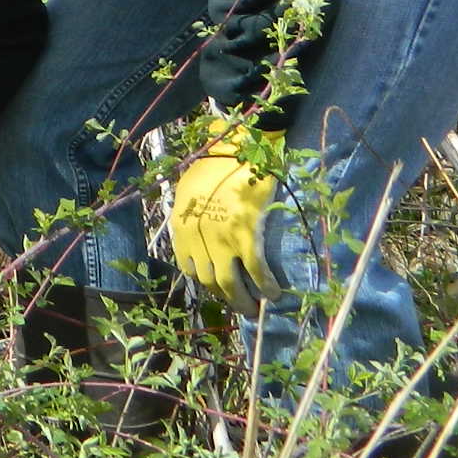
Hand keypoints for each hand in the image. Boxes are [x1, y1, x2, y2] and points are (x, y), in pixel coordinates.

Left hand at [171, 128, 281, 309]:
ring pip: (229, 283)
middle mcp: (197, 237)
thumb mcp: (189, 192)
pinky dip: (266, 287)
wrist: (236, 149)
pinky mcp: (246, 235)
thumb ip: (190, 217)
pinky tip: (274, 294)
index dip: (206, 282)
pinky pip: (256, 272)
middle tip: (242, 307)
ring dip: (244, 301)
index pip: (189, 267)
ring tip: (256, 308)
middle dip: (226, 298)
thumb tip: (197, 237)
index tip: (220, 287)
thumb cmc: (214, 167)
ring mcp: (221, 239)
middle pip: (209, 281)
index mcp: (182, 226)